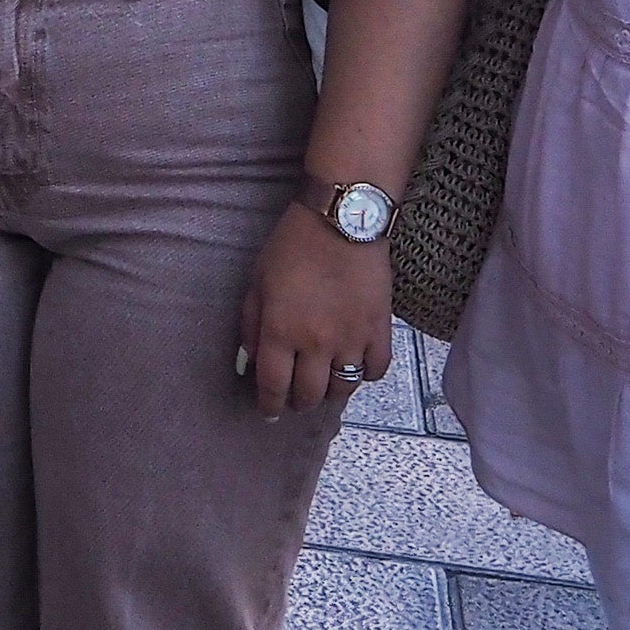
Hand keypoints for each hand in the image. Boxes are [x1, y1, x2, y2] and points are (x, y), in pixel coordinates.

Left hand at [236, 199, 390, 421]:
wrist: (343, 218)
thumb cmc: (292, 246)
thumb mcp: (256, 282)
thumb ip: (250, 325)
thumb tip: (250, 362)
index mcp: (281, 332)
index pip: (273, 386)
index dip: (269, 405)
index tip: (268, 411)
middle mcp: (316, 344)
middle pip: (309, 395)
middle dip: (298, 403)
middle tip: (295, 398)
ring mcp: (352, 339)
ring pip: (343, 389)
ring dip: (330, 394)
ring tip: (324, 387)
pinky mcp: (380, 329)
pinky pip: (376, 369)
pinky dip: (366, 375)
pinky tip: (356, 368)